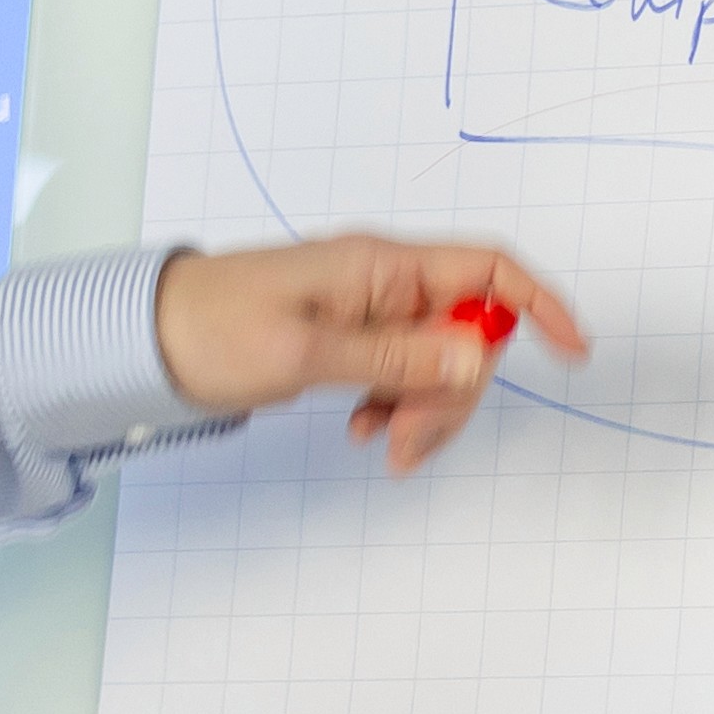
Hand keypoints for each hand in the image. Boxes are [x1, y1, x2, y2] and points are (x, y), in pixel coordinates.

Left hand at [151, 228, 580, 470]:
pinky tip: (359, 430)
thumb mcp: (304, 352)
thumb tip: (476, 362)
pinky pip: (398, 374)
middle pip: (467, 332)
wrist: (140, 341)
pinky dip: (392, 406)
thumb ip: (393, 359)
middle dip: (454, 392)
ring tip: (378, 447)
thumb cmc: (208, 331)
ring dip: (422, 409)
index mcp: (382, 266)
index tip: (574, 351)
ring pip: (435, 363)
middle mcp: (383, 283)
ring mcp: (366, 313)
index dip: (539, 306)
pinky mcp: (346, 342)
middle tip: (403, 445)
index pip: (489, 270)